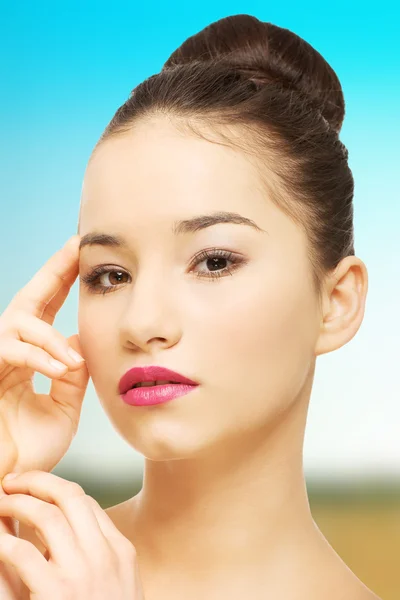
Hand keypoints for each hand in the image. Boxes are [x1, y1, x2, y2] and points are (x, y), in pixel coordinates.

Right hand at [0, 235, 89, 477]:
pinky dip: (37, 357)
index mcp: (28, 360)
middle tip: (77, 246)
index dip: (63, 282)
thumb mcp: (62, 411)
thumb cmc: (28, 454)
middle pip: (27, 301)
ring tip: (70, 359)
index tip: (86, 256)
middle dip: (52, 272)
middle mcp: (8, 354)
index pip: (46, 313)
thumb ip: (71, 377)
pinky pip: (7, 351)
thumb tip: (79, 344)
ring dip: (47, 336)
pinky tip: (59, 368)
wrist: (6, 488)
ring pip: (15, 323)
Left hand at [0, 471, 144, 598]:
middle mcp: (104, 554)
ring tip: (0, 502)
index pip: (87, 503)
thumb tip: (64, 539)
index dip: (58, 489)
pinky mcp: (55, 593)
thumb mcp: (119, 588)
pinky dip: (2, 540)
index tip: (38, 490)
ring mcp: (81, 573)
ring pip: (44, 515)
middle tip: (14, 481)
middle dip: (37, 481)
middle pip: (69, 496)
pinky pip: (21, 552)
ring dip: (16, 503)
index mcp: (121, 551)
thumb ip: (99, 560)